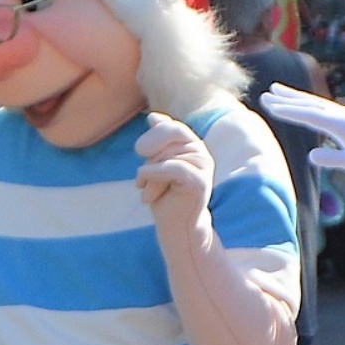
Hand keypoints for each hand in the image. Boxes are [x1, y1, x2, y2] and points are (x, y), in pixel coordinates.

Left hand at [133, 113, 215, 228]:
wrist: (176, 226)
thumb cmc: (165, 195)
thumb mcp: (157, 164)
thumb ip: (158, 142)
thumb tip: (153, 117)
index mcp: (193, 146)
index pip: (173, 127)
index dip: (154, 135)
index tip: (140, 151)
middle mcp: (202, 153)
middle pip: (169, 140)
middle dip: (150, 157)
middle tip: (141, 178)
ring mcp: (204, 167)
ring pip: (167, 156)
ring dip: (149, 175)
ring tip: (147, 193)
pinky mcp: (200, 182)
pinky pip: (172, 169)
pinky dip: (153, 176)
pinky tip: (145, 191)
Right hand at [256, 87, 344, 176]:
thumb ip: (333, 158)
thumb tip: (310, 155)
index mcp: (339, 124)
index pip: (307, 114)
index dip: (287, 110)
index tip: (268, 104)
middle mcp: (340, 114)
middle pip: (308, 103)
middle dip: (286, 99)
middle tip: (266, 93)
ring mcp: (344, 113)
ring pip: (314, 101)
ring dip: (295, 96)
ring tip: (278, 90)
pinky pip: (321, 105)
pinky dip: (307, 102)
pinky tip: (303, 104)